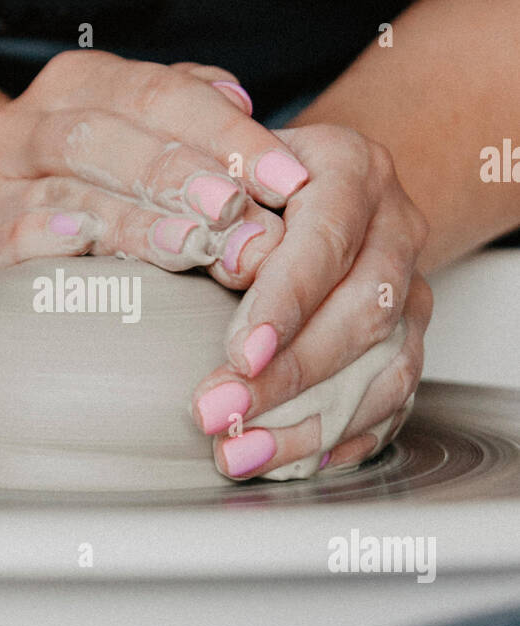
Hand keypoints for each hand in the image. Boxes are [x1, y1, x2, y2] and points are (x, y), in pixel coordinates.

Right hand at [0, 50, 310, 287]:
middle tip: (237, 212)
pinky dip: (47, 236)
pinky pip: (9, 232)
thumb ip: (188, 112)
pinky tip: (87, 244)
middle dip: (181, 174)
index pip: (158, 93)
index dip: (227, 133)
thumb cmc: (93, 191)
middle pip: (109, 134)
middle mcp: (27, 123)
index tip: (287, 179)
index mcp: (77, 84)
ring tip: (194, 248)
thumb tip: (241, 98)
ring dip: (136, 219)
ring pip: (67, 186)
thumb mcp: (137, 137)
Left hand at [191, 123, 431, 477]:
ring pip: (386, 365)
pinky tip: (292, 458)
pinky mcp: (409, 332)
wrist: (317, 178)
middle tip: (222, 414)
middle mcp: (394, 226)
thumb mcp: (226, 167)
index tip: (241, 354)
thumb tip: (214, 259)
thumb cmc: (256, 176)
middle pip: (362, 312)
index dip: (286, 304)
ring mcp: (410, 284)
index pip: (326, 242)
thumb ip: (218, 208)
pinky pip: (394, 397)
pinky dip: (344, 436)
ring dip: (313, 420)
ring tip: (245, 451)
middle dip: (290, 376)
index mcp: (352, 170)